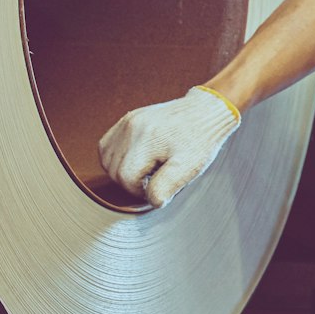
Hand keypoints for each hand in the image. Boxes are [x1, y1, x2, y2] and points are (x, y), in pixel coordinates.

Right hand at [98, 87, 240, 207]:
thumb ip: (167, 186)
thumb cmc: (200, 140)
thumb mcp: (189, 167)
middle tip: (156, 177)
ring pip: (107, 159)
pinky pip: (108, 145)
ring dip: (122, 171)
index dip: (140, 190)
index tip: (159, 186)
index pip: (126, 179)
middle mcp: (132, 127)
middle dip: (132, 181)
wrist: (207, 111)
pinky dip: (117, 158)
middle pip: (114, 171)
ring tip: (148, 168)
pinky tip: (137, 159)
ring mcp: (128, 121)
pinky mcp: (128, 119)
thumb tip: (152, 202)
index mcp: (147, 140)